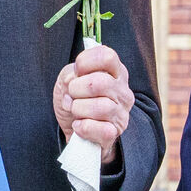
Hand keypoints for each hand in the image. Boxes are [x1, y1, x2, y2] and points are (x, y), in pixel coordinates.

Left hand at [53, 44, 133, 165]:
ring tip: (75, 111)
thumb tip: (73, 79)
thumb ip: (70, 73)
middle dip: (76, 89)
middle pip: (100, 82)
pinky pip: (101, 130)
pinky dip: (83, 127)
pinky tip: (79, 126)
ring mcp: (121, 114)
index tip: (77, 72)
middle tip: (72, 95)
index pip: (107, 56)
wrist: (73, 129)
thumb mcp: (67, 80)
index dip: (85, 62)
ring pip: (100, 107)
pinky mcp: (114, 134)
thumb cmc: (76, 99)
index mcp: (115, 72)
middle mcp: (123, 91)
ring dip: (78, 109)